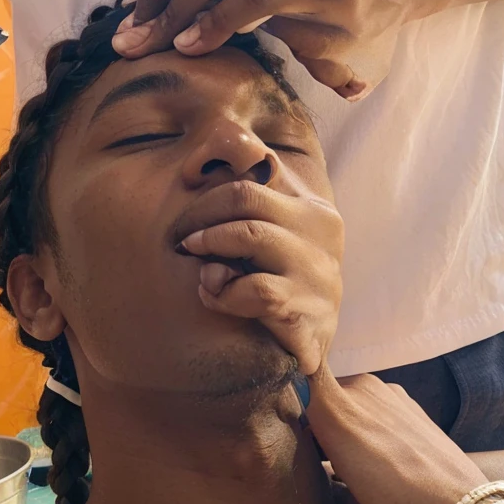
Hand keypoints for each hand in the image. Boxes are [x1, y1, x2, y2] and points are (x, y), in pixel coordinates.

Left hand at [176, 177, 342, 375]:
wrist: (313, 345)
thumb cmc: (285, 284)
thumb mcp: (280, 237)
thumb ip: (256, 201)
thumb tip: (211, 158)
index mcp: (314, 211)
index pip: (249, 181)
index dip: (205, 199)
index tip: (184, 223)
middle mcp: (322, 236)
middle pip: (244, 199)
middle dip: (200, 217)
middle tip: (181, 242)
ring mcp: (318, 274)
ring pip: (249, 236)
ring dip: (210, 248)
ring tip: (200, 270)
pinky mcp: (308, 312)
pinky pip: (254, 290)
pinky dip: (223, 292)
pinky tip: (215, 297)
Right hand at [305, 371, 487, 503]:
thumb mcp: (350, 499)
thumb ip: (326, 470)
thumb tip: (320, 458)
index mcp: (334, 412)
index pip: (300, 383)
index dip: (292, 402)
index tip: (296, 432)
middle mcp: (360, 389)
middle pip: (325, 394)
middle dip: (321, 419)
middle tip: (324, 454)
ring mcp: (389, 391)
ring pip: (353, 397)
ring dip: (349, 418)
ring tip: (358, 456)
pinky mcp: (411, 401)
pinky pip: (378, 402)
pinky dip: (374, 419)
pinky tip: (385, 450)